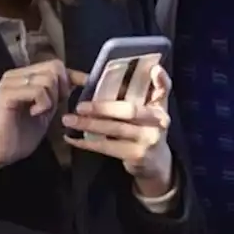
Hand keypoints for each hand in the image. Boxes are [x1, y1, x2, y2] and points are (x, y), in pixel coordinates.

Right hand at [0, 60, 87, 183]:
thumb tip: (76, 84)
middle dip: (61, 88)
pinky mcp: (7, 93)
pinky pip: (37, 90)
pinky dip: (42, 104)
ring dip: (51, 99)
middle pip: (54, 67)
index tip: (87, 84)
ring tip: (39, 112)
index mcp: (25, 78)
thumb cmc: (17, 137)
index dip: (74, 75)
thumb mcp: (45, 113)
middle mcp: (17, 75)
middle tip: (53, 107)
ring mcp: (10, 82)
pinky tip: (34, 113)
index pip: (55, 65)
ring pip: (48, 78)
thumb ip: (56, 97)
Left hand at [62, 63, 174, 196]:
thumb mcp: (150, 111)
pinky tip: (72, 139)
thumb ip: (144, 92)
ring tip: (69, 120)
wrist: (156, 163)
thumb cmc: (146, 129)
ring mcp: (148, 140)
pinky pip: (107, 147)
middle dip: (102, 108)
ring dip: (89, 125)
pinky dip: (87, 143)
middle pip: (130, 111)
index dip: (161, 80)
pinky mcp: (137, 155)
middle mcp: (159, 122)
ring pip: (115, 129)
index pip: (165, 89)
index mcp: (160, 106)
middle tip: (80, 106)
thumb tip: (128, 71)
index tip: (154, 69)